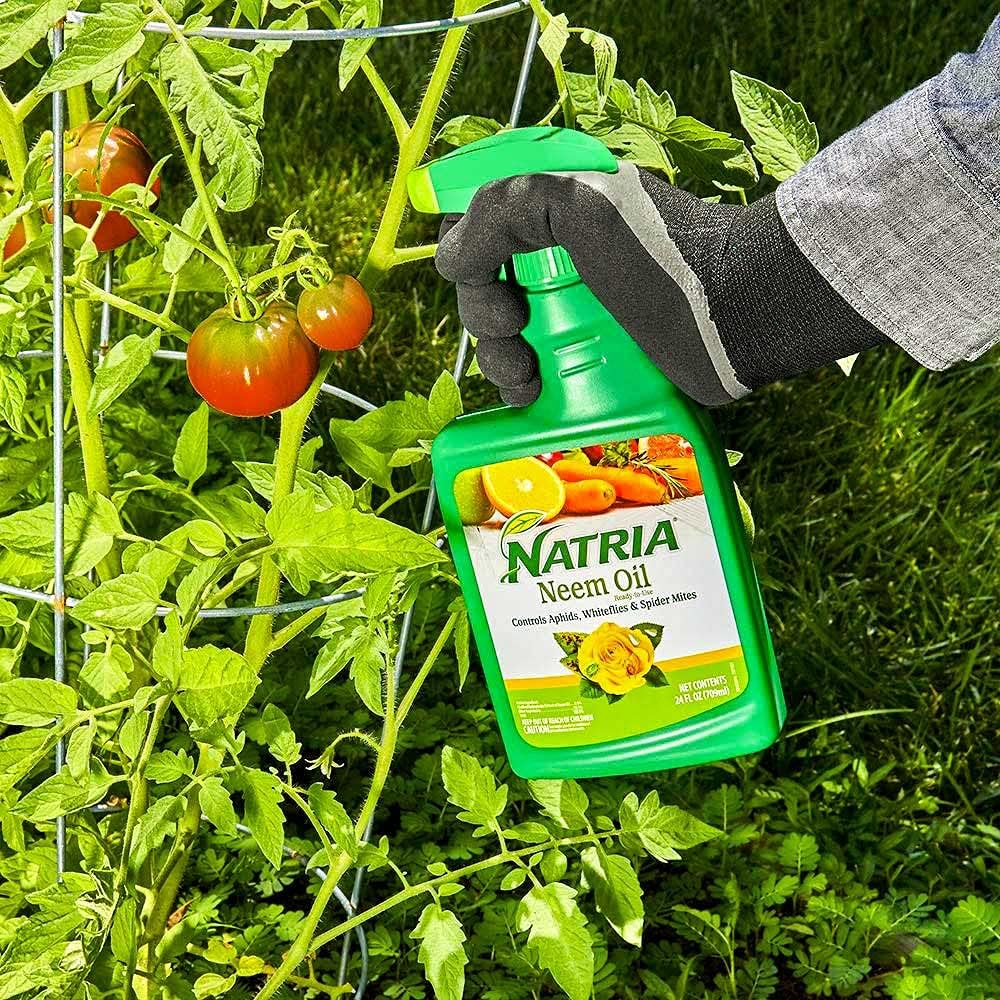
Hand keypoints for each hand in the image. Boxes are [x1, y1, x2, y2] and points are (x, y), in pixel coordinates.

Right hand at [435, 161, 885, 405]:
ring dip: (499, 357)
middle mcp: (563, 254)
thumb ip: (502, 212)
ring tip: (524, 377)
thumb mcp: (579, 206)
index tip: (470, 270)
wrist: (737, 315)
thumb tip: (449, 259)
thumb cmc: (662, 253)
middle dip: (483, 311)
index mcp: (558, 204)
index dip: (464, 243)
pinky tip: (530, 396)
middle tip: (513, 327)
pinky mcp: (594, 355)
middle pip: (486, 283)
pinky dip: (521, 385)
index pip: (481, 214)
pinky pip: (537, 369)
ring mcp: (578, 307)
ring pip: (506, 334)